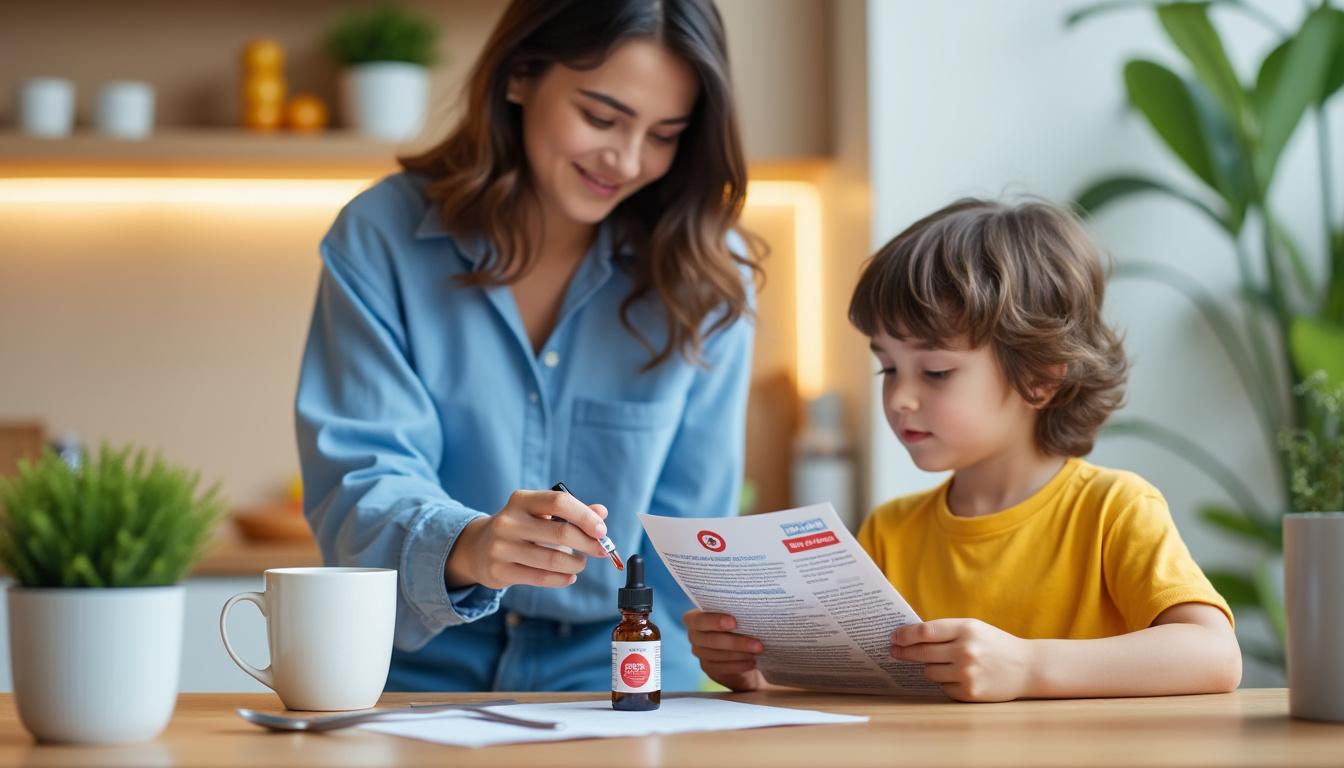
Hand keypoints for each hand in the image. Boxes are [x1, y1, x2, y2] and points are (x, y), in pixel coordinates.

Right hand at [444, 489, 608, 589]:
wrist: (477, 548)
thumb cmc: (520, 528)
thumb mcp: (540, 513)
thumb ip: (571, 512)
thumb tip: (601, 513)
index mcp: (521, 500)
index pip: (559, 502)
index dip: (585, 516)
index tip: (601, 530)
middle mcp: (508, 521)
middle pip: (560, 532)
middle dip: (587, 544)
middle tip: (601, 550)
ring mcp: (501, 547)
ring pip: (552, 559)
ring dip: (575, 564)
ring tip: (580, 564)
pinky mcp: (499, 571)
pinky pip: (539, 578)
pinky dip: (561, 579)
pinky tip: (569, 576)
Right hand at [684, 609, 765, 691]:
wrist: (739, 647)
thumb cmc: (737, 624)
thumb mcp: (735, 616)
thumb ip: (735, 613)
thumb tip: (752, 614)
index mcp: (694, 618)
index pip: (698, 620)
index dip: (714, 621)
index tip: (734, 622)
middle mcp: (694, 636)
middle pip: (711, 640)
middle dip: (735, 642)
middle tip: (758, 644)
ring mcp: (700, 653)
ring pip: (718, 655)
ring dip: (740, 654)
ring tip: (758, 651)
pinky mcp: (709, 668)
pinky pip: (722, 668)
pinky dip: (739, 665)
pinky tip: (752, 662)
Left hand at [891, 618, 1033, 701]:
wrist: (1027, 667)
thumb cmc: (995, 645)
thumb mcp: (973, 628)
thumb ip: (945, 631)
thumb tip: (909, 637)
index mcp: (966, 629)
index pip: (924, 631)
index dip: (904, 635)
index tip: (893, 637)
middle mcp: (965, 651)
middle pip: (921, 652)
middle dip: (904, 652)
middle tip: (893, 651)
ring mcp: (967, 673)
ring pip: (929, 672)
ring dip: (930, 668)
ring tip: (943, 664)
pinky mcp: (969, 692)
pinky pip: (943, 687)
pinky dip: (946, 683)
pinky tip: (960, 677)